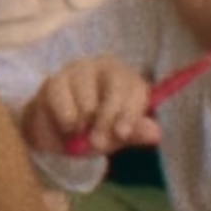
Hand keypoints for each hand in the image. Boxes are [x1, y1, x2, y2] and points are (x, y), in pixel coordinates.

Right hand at [23, 56, 156, 155]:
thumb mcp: (117, 136)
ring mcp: (78, 70)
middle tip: (99, 143)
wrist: (57, 133)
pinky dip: (66, 121)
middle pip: (115, 88)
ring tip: (82, 132)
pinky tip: (67, 127)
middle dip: (107, 119)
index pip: (135, 88)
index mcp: (126, 78)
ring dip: (84, 124)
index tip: (122, 133)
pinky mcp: (55, 80)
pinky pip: (63, 103)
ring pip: (88, 99)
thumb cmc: (94, 129)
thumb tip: (155, 133)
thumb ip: (135, 133)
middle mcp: (104, 67)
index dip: (130, 112)